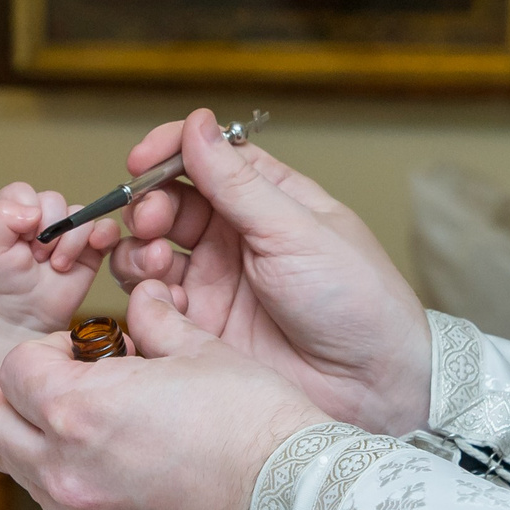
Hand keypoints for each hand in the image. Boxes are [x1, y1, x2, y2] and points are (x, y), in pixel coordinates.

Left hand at [0, 182, 118, 334]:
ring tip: (57, 265)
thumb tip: (34, 210)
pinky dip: (105, 233)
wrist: (21, 317)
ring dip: (70, 242)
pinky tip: (95, 246)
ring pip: (81, 215)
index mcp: (16, 211)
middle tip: (37, 258)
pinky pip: (108, 229)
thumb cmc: (1, 283)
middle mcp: (43, 217)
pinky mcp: (91, 248)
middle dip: (47, 232)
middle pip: (55, 201)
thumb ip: (1, 218)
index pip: (24, 192)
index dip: (26, 213)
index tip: (22, 238)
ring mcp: (69, 232)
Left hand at [0, 279, 326, 509]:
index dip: (42, 349)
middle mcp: (68, 462)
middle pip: (0, 422)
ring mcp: (87, 508)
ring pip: (20, 471)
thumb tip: (144, 305)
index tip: (72, 345)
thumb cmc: (253, 424)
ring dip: (0, 443)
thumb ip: (156, 323)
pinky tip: (40, 476)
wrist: (290, 499)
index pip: (21, 369)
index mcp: (79, 406)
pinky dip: (42, 481)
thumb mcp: (199, 349)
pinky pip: (57, 505)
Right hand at [111, 110, 431, 435]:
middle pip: (168, 201)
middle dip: (149, 204)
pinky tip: (164, 301)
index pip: (205, 156)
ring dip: (140, 249)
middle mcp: (235, 235)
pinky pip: (152, 301)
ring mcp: (215, 280)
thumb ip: (238, 182)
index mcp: (267, 198)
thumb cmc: (355, 300)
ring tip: (155, 262)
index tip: (142, 159)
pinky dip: (144, 294)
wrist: (369, 386)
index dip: (169, 151)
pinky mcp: (200, 326)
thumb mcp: (295, 231)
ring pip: (149, 250)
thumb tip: (198, 123)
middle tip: (152, 219)